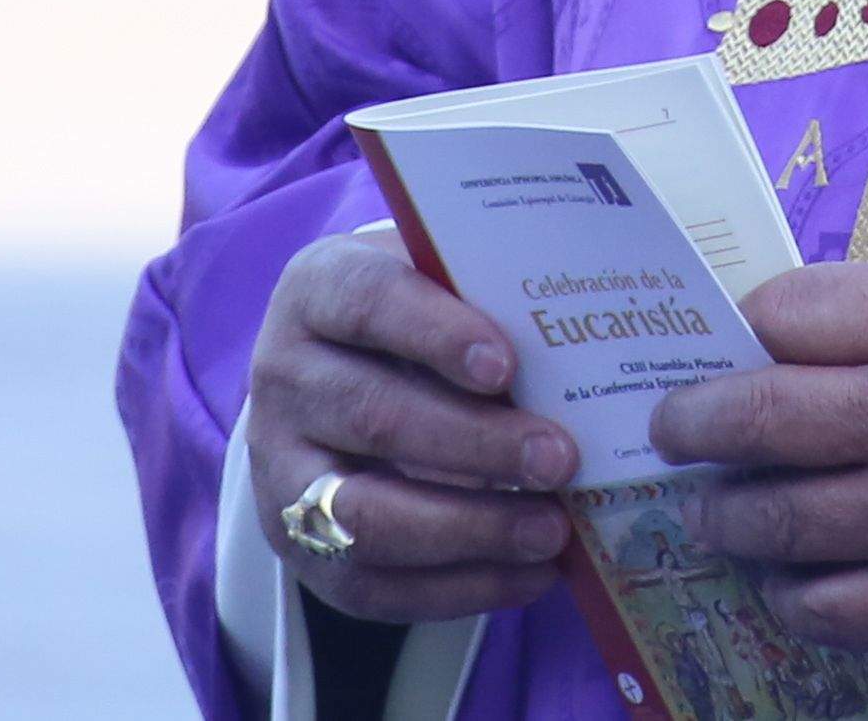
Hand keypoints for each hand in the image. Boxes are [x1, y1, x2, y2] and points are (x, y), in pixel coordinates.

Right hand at [244, 224, 577, 627]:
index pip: (368, 302)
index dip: (435, 334)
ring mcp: (280, 468)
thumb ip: (490, 294)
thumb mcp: (439, 280)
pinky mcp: (299, 545)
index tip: (506, 366)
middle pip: (373, 416)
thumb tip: (586, 339)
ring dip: (468, 528)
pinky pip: (371, 584)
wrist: (338, 374)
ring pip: (364, 514)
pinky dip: (459, 588)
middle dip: (475, 445)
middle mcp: (284, 377)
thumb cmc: (419, 317)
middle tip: (561, 459)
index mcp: (317, 290)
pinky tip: (532, 575)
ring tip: (552, 530)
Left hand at [649, 264, 867, 655]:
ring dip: (724, 517)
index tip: (725, 344)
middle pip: (751, 416)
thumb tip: (805, 334)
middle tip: (670, 430)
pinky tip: (781, 586)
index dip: (740, 326)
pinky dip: (787, 595)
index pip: (784, 311)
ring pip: (773, 519)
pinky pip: (825, 606)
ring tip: (711, 515)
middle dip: (690, 424)